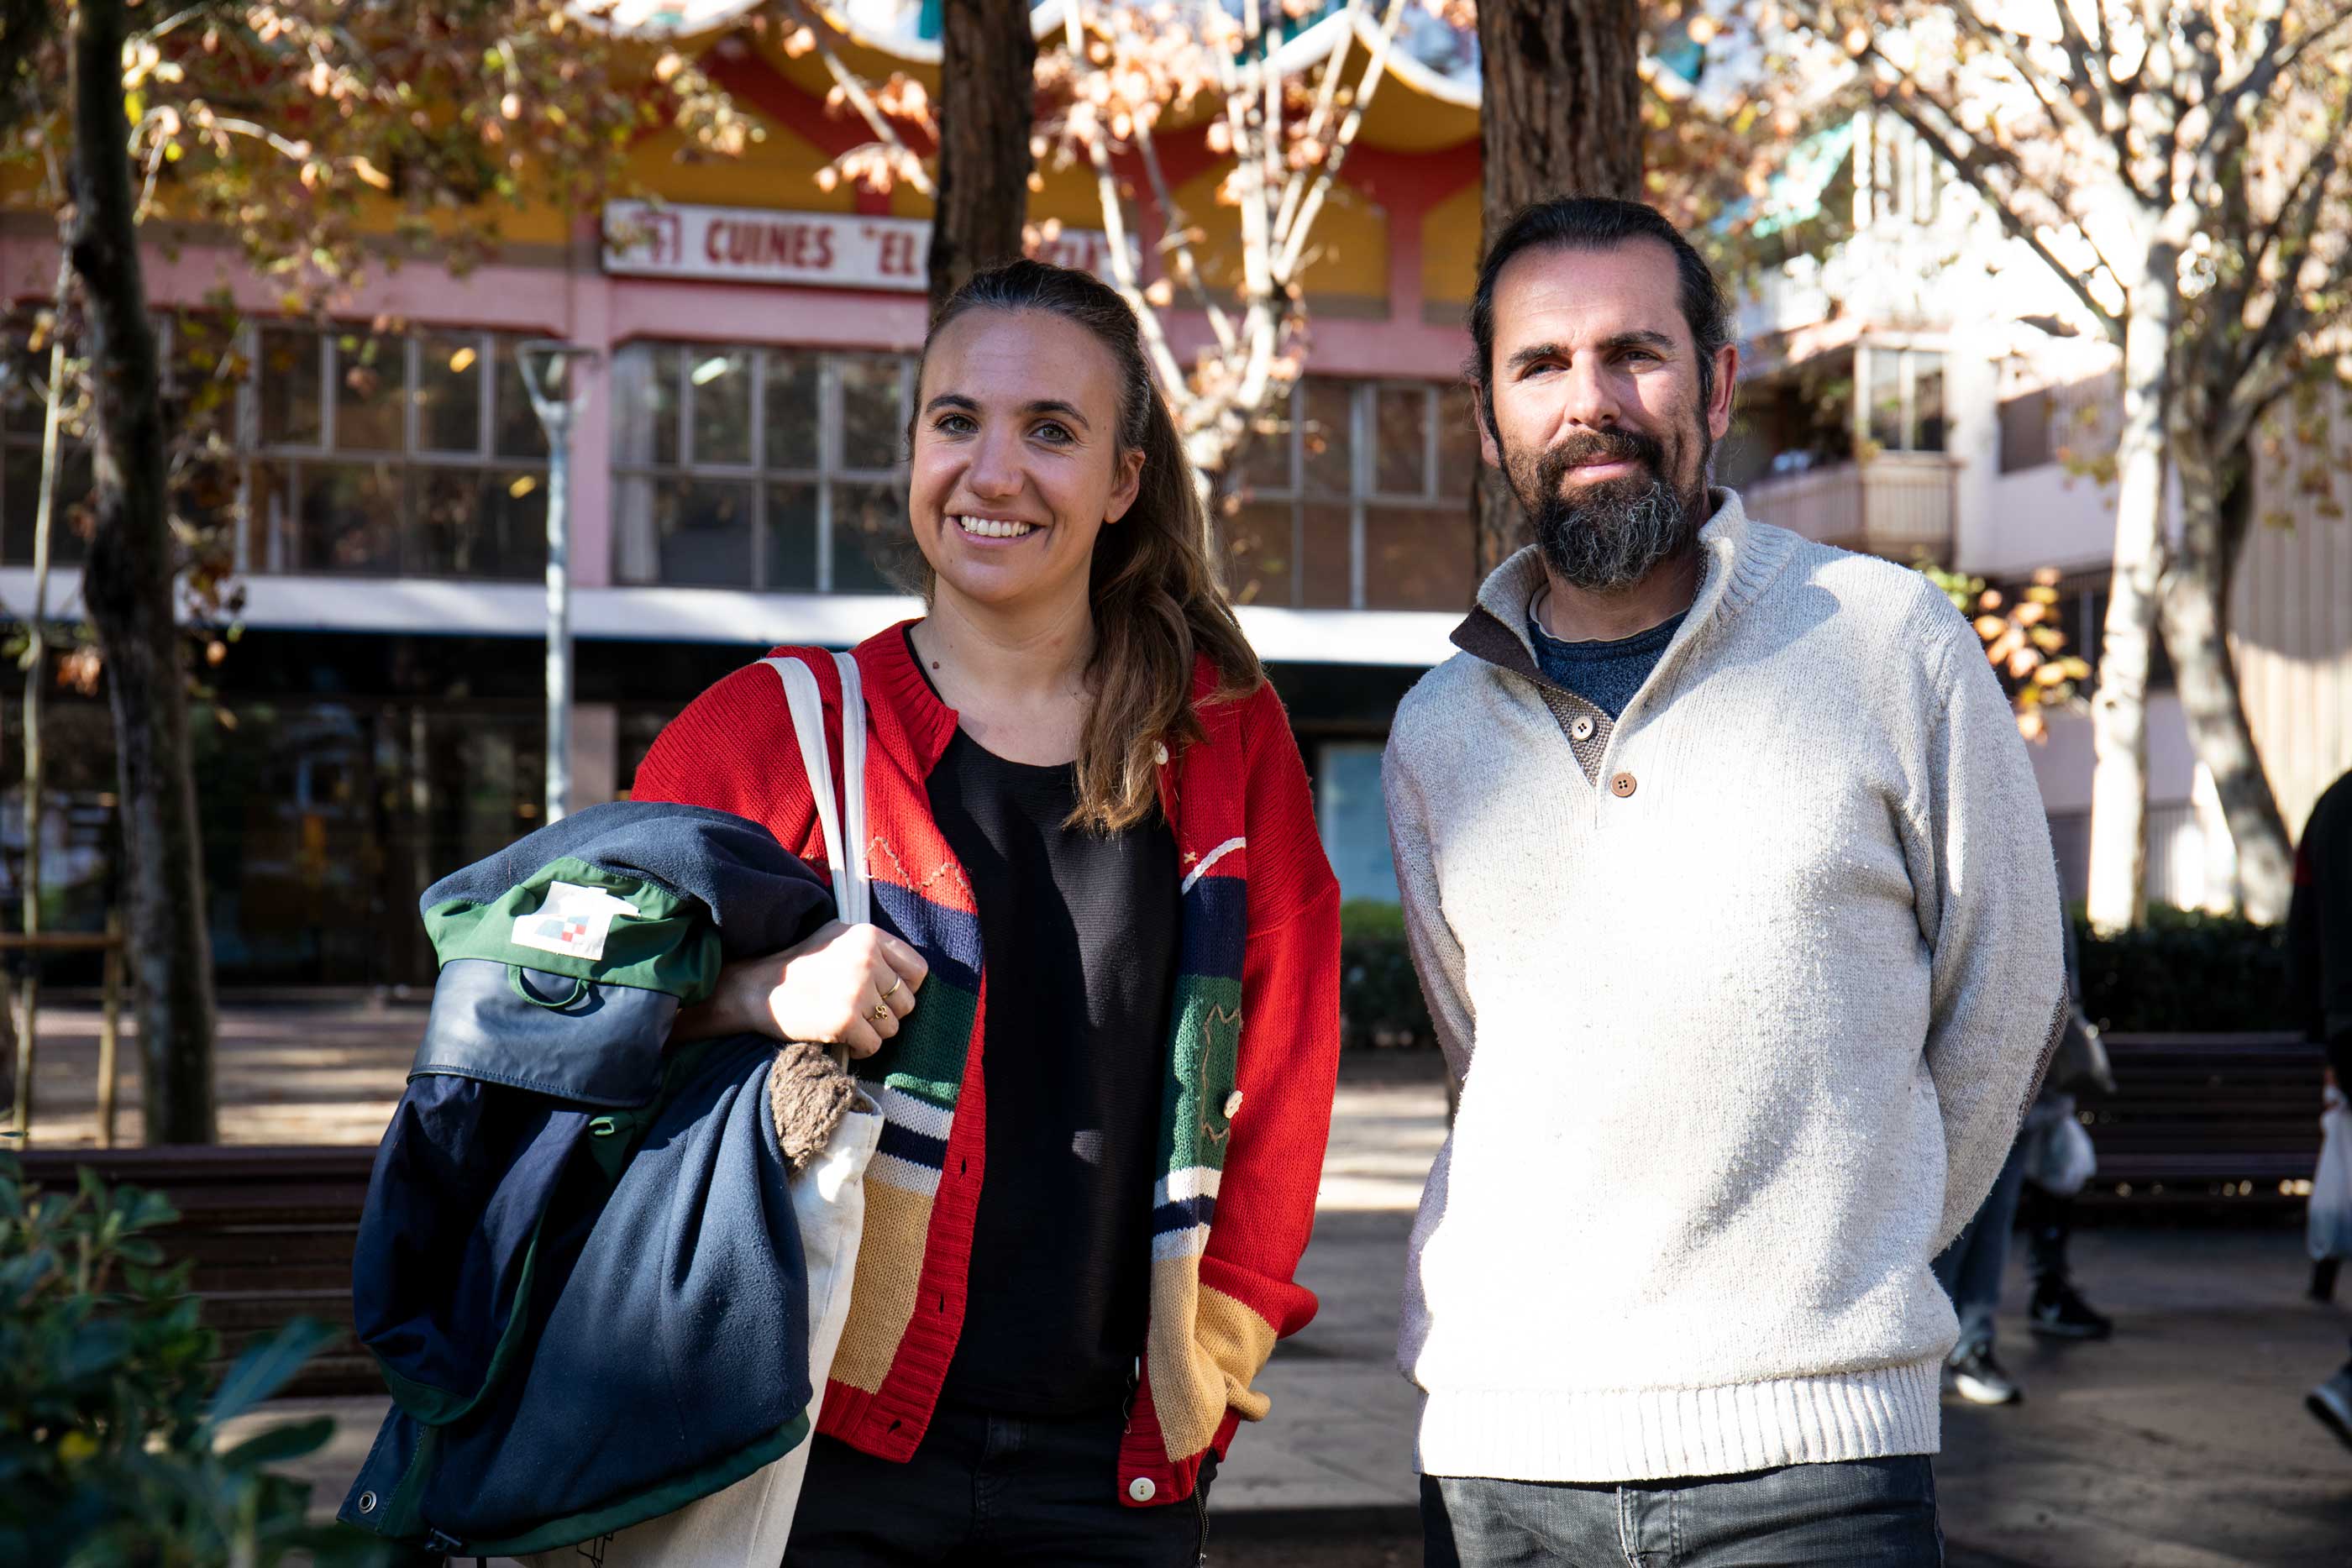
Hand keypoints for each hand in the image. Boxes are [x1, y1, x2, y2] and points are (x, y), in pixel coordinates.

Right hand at [678, 920, 928, 1057]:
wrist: (757, 987)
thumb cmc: (799, 963)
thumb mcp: (837, 936)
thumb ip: (872, 946)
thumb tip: (909, 971)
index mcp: (869, 936)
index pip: (917, 971)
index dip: (905, 988)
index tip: (886, 997)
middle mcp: (867, 960)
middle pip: (907, 1003)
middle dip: (887, 1014)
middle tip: (861, 1014)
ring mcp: (857, 990)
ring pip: (892, 1027)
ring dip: (873, 1032)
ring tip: (849, 1025)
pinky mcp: (844, 1020)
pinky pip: (873, 1045)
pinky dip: (860, 1049)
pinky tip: (843, 1039)